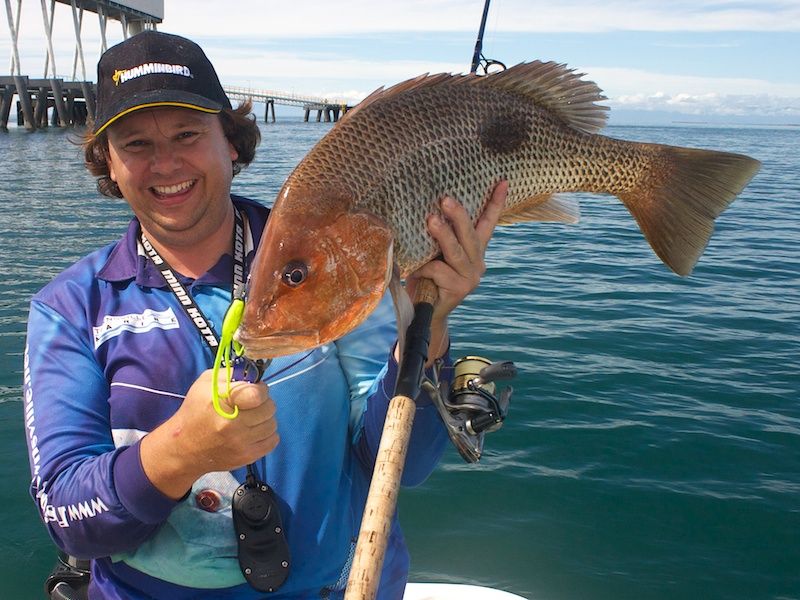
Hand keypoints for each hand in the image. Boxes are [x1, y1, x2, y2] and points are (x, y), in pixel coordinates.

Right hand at [140, 369, 278, 498]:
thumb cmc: (195, 411)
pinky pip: (273, 440)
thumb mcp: (206, 384)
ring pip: (272, 424)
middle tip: (251, 405)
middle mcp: (232, 424)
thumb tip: (255, 375)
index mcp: (220, 402)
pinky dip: (267, 434)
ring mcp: (240, 443)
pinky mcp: (246, 457)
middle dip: (263, 403)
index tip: (253, 390)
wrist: (183, 449)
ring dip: (265, 419)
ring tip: (251, 418)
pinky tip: (253, 431)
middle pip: (269, 408)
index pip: (257, 394)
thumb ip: (232, 373)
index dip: (260, 390)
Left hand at [406, 180, 507, 360]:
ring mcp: (470, 277)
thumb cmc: (427, 277)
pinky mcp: (459, 289)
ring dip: (443, 235)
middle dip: (459, 214)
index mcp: (475, 250)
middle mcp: (478, 262)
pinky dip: (424, 266)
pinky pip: (439, 270)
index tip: (502, 181)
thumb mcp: (435, 254)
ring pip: (456, 251)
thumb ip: (439, 239)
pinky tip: (414, 270)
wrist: (424, 313)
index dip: (495, 203)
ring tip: (431, 220)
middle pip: (471, 233)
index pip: (487, 223)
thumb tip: (428, 211)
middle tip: (446, 199)